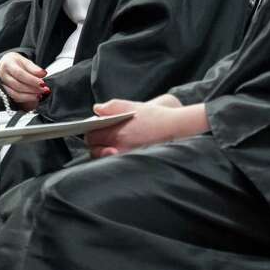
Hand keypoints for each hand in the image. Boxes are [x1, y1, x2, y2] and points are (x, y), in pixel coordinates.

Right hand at [0, 52, 47, 110]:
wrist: (6, 65)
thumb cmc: (16, 63)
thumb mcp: (25, 61)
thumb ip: (34, 68)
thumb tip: (43, 74)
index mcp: (7, 64)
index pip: (20, 73)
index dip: (32, 80)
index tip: (43, 83)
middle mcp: (2, 75)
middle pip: (17, 85)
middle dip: (33, 89)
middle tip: (44, 90)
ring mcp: (1, 85)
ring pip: (15, 94)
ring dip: (30, 96)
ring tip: (40, 95)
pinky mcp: (4, 93)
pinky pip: (15, 98)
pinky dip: (26, 99)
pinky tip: (34, 97)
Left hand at [85, 98, 209, 157]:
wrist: (179, 129)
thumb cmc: (157, 117)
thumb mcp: (135, 107)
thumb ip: (113, 106)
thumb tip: (97, 109)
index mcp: (117, 133)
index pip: (91, 136)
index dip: (91, 132)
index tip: (95, 128)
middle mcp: (120, 147)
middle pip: (95, 149)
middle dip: (95, 143)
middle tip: (102, 137)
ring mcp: (127, 157)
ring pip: (105, 158)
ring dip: (104, 151)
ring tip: (110, 145)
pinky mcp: (135, 162)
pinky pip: (116, 163)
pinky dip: (114, 157)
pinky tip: (119, 150)